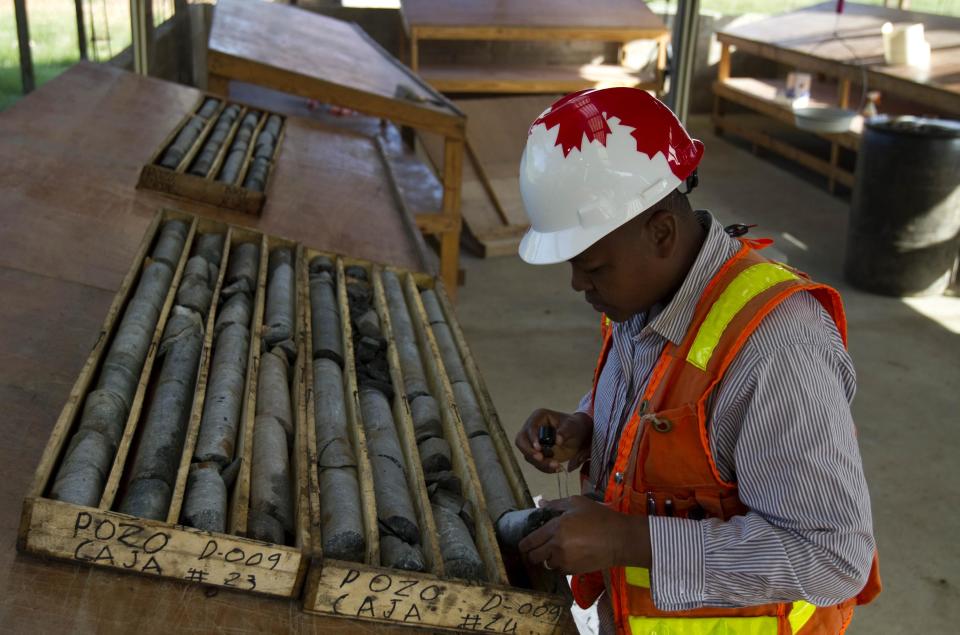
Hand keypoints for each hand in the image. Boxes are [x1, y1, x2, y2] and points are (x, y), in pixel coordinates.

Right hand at [515, 409, 591, 472]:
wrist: (578, 435)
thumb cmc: (574, 426)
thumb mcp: (572, 427)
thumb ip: (565, 432)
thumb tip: (557, 440)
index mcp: (539, 417)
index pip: (530, 428)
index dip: (532, 438)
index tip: (539, 448)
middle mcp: (531, 429)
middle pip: (521, 441)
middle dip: (529, 452)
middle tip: (540, 459)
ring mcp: (532, 442)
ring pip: (527, 455)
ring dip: (540, 463)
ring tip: (557, 466)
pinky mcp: (536, 453)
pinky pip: (535, 462)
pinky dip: (544, 467)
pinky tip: (556, 468)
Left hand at [518, 496, 650, 573]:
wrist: (619, 539)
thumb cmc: (599, 517)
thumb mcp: (577, 503)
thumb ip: (556, 504)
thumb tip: (540, 503)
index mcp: (556, 527)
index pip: (531, 540)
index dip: (524, 544)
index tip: (522, 546)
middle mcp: (556, 546)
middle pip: (534, 556)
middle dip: (534, 553)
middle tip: (539, 549)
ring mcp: (565, 560)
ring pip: (547, 564)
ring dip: (549, 559)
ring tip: (558, 552)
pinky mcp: (574, 571)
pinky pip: (560, 570)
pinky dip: (561, 565)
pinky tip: (570, 557)